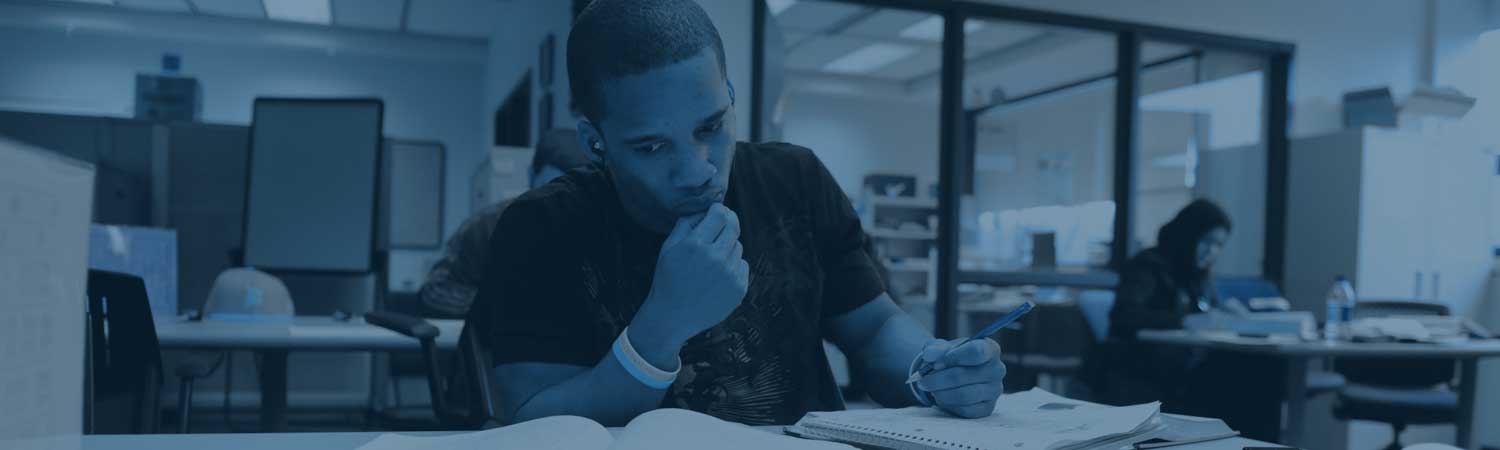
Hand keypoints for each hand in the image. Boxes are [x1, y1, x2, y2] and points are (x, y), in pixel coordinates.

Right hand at [632, 203, 749, 352]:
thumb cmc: (668, 279)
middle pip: (734, 226)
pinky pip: (742, 265)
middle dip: (727, 223)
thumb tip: (705, 209)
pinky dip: (732, 266)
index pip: (720, 213)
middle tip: (719, 227)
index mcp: (696, 245)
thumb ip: (686, 223)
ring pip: (738, 246)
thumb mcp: (668, 247)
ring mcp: (730, 274)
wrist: (672, 317)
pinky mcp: (739, 289)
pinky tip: (717, 277)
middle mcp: (716, 258)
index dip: (718, 209)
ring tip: (711, 261)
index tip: (715, 213)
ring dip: (727, 248)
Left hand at [914, 338, 1005, 418]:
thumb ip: (935, 348)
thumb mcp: (941, 348)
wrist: (954, 374)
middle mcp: (997, 369)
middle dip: (937, 379)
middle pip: (964, 375)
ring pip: (964, 395)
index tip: (935, 363)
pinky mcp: (988, 408)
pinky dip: (949, 405)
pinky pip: (966, 410)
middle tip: (922, 380)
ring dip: (941, 393)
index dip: (953, 358)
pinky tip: (942, 398)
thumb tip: (930, 355)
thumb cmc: (951, 358)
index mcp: (989, 349)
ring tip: (931, 389)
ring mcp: (994, 390)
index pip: (976, 352)